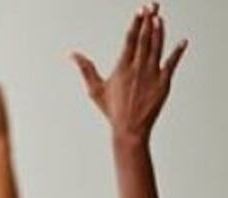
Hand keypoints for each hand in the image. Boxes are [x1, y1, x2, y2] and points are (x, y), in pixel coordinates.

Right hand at [72, 3, 186, 142]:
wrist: (130, 128)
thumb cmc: (112, 110)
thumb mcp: (95, 89)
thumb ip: (85, 68)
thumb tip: (72, 54)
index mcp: (122, 68)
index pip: (130, 40)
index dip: (136, 23)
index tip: (139, 11)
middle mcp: (138, 68)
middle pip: (145, 38)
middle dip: (149, 20)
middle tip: (152, 5)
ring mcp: (152, 74)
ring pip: (158, 47)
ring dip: (160, 31)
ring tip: (160, 17)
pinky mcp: (164, 82)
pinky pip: (172, 63)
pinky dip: (177, 52)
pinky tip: (182, 42)